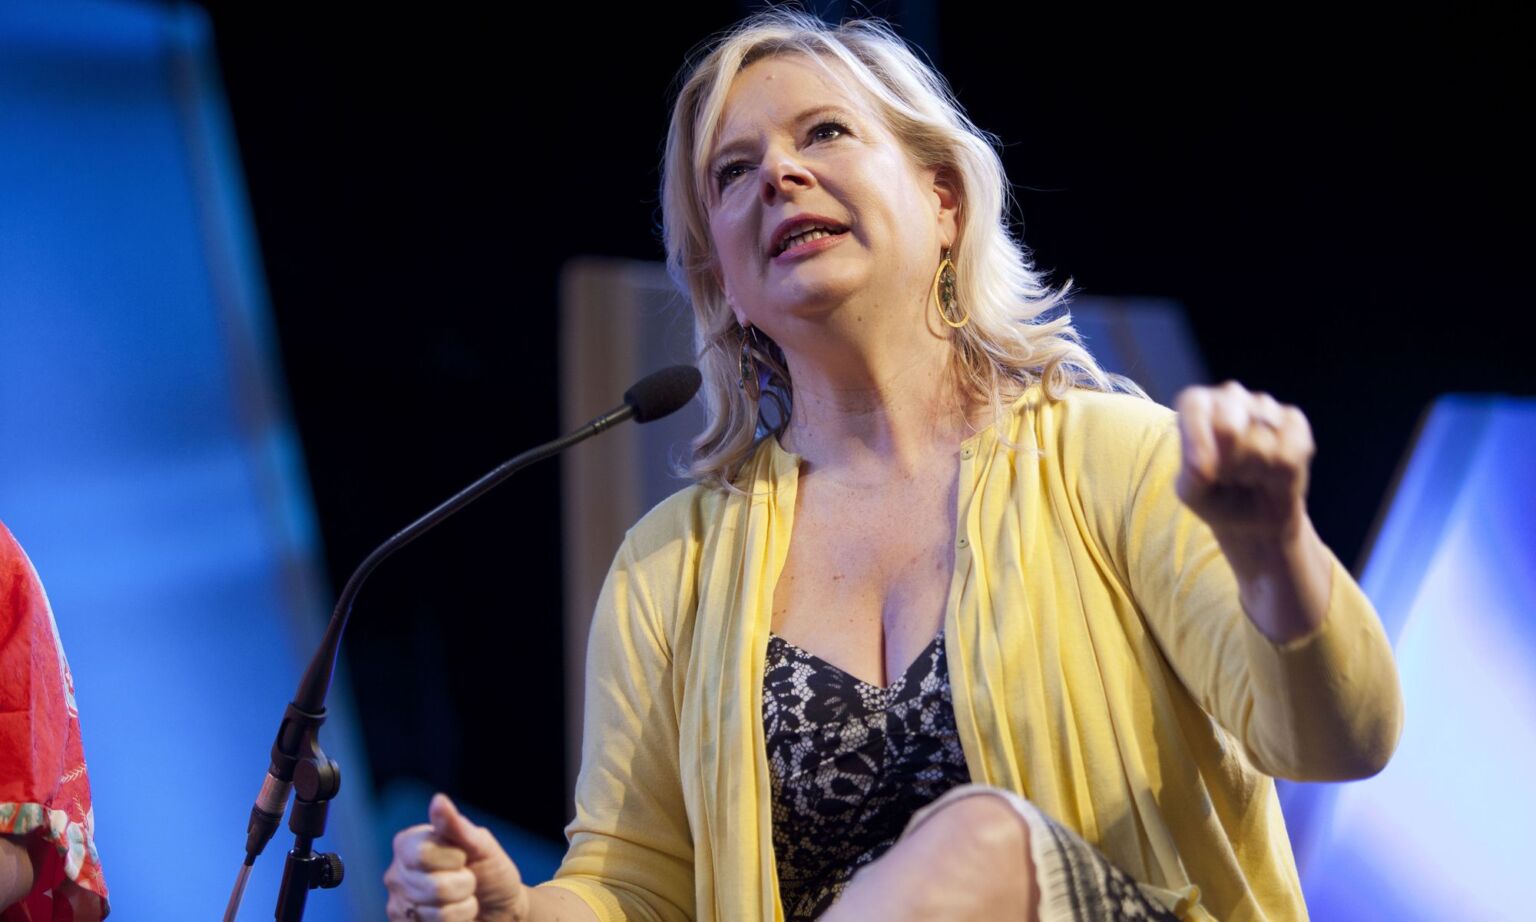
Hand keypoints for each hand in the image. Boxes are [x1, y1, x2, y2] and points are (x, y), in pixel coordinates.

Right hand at [384, 793, 529, 921]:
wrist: (500, 908)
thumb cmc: (490, 871)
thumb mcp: (481, 844)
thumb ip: (456, 826)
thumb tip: (438, 800)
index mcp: (408, 844)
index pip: (423, 853)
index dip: (454, 857)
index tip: (464, 856)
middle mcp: (396, 874)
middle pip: (433, 886)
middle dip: (464, 884)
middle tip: (468, 881)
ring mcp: (399, 905)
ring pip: (436, 911)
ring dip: (463, 905)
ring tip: (463, 898)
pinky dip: (458, 921)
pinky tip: (456, 915)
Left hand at [1173, 381, 1313, 547]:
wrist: (1257, 513)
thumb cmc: (1217, 495)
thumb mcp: (1194, 493)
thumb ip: (1192, 476)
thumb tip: (1202, 469)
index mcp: (1197, 405)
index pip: (1194, 405)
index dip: (1198, 439)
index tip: (1203, 476)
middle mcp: (1230, 396)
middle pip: (1228, 428)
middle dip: (1228, 465)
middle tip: (1228, 478)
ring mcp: (1265, 405)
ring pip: (1261, 445)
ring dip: (1255, 473)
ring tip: (1249, 475)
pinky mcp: (1294, 421)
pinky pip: (1290, 454)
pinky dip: (1281, 476)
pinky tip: (1272, 473)